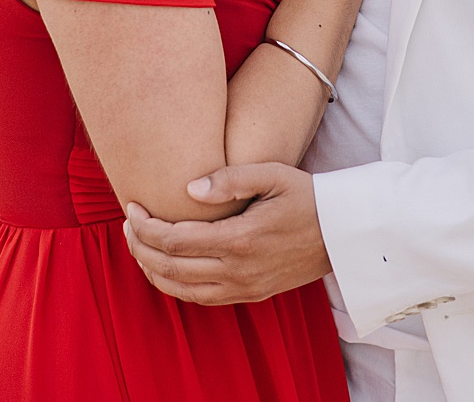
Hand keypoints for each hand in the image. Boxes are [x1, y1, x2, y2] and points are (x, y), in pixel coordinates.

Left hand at [123, 163, 329, 304]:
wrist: (344, 232)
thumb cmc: (309, 196)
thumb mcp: (275, 175)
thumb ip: (231, 178)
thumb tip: (189, 189)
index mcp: (239, 239)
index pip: (172, 240)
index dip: (144, 226)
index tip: (132, 207)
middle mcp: (237, 270)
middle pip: (168, 267)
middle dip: (139, 246)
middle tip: (129, 223)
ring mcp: (243, 287)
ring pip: (178, 288)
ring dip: (151, 268)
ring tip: (140, 244)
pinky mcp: (250, 295)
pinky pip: (199, 298)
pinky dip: (174, 285)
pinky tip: (167, 266)